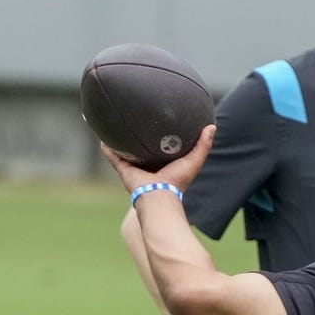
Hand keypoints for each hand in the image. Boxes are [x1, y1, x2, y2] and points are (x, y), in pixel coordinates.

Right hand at [101, 124, 216, 197]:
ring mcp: (136, 168)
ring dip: (121, 141)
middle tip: (137, 119)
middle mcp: (149, 165)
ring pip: (126, 152)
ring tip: (116, 125)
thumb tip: (212, 127)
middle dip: (140, 137)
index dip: (163, 136)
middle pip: (143, 148)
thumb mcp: (194, 160)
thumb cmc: (178, 180)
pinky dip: (108, 149)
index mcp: (165, 163)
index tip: (161, 122)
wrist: (160, 195)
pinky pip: (114, 157)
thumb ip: (204, 145)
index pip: (163, 147)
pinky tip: (102, 138)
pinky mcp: (125, 171)